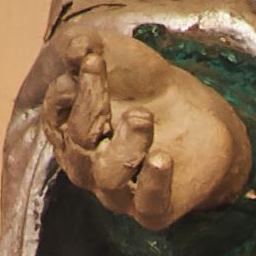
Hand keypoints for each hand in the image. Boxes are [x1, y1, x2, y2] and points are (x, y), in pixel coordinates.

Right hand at [40, 23, 249, 231]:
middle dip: (91, 108)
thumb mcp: (116, 57)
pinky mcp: (155, 208)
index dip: (65, 93)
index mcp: (72, 134)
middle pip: (78, 145)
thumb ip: (89, 47)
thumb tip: (77, 47)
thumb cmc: (147, 88)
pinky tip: (162, 158)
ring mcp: (120, 191)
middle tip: (111, 80)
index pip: (55, 120)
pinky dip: (153, 183)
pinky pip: (147, 206)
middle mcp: (89, 166)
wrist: (201, 118)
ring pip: (109, 178)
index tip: (88, 61)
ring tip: (142, 117)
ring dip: (124, 145)